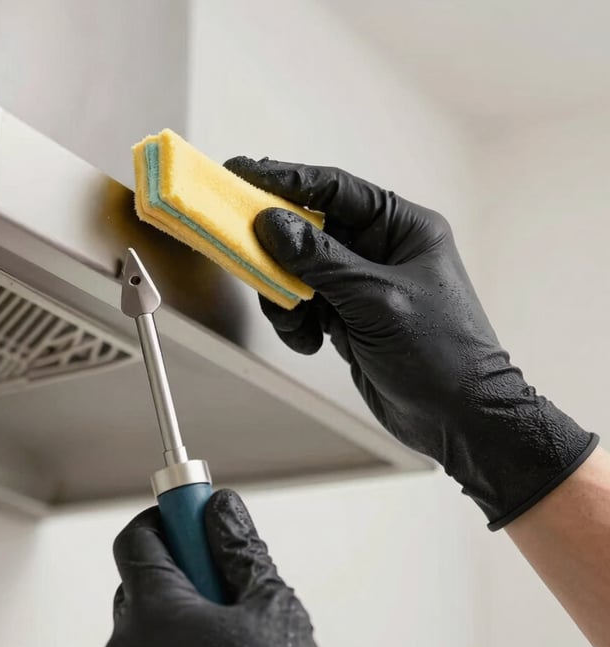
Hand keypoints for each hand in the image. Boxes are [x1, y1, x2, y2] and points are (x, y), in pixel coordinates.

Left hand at [101, 489, 365, 646]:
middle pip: (137, 587)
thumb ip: (238, 548)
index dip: (164, 521)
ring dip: (170, 632)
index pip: (136, 539)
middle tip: (222, 595)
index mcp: (156, 609)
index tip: (188, 519)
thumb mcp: (271, 607)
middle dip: (176, 579)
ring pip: (139, 639)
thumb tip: (220, 508)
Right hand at [225, 157, 596, 528]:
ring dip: (286, 298)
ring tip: (295, 327)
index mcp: (403, 228)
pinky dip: (295, 324)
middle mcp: (381, 251)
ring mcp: (362, 286)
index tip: (241, 174)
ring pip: (300, 273)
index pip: (336, 190)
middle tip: (247, 259)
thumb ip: (321, 260)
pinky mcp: (349, 319)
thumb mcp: (375, 300)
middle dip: (279, 252)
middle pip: (310, 231)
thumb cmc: (438, 353)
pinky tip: (308, 344)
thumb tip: (272, 222)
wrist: (457, 419)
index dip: (286, 180)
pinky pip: (305, 307)